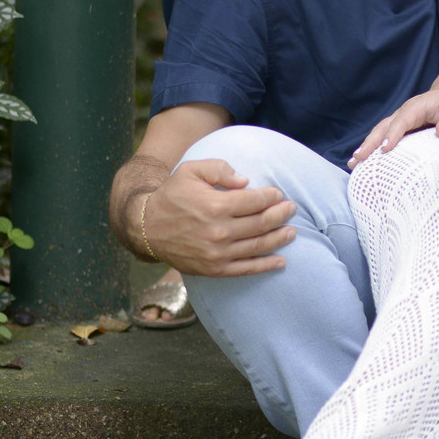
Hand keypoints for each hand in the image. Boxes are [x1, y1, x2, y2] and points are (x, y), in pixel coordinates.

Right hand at [142, 161, 297, 277]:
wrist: (147, 228)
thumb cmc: (172, 195)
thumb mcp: (191, 171)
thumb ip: (220, 169)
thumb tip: (246, 181)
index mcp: (215, 205)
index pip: (255, 201)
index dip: (272, 197)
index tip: (279, 194)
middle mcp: (219, 231)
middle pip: (261, 223)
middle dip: (281, 215)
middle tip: (291, 209)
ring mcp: (217, 253)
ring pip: (258, 246)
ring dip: (279, 239)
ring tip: (292, 232)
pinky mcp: (214, 269)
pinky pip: (245, 269)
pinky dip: (265, 266)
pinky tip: (280, 261)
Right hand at [350, 87, 438, 165]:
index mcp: (414, 107)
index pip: (401, 121)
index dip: (392, 135)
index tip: (385, 149)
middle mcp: (402, 113)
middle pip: (383, 127)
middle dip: (370, 143)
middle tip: (358, 158)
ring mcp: (399, 121)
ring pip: (379, 133)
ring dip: (366, 147)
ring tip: (354, 163)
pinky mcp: (400, 130)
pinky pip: (384, 138)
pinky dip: (373, 149)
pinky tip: (365, 162)